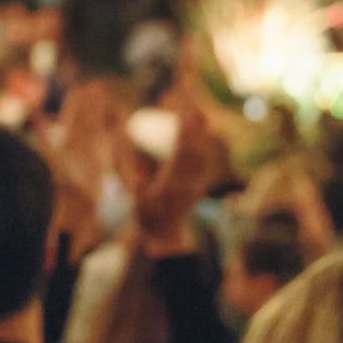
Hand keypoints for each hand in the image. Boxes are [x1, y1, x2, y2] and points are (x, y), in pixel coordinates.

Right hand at [137, 108, 212, 254]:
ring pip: (202, 155)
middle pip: (194, 152)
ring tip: (200, 114)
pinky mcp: (200, 184)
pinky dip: (204, 144)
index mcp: (171, 185)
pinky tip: (205, 131)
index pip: (180, 156)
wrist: (167, 233)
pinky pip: (204, 161)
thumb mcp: (138, 196)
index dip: (183, 136)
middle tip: (192, 109)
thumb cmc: (148, 214)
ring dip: (201, 134)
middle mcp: (187, 183)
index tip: (182, 119)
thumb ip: (139, 174)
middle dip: (194, 130)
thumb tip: (137, 149)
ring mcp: (196, 185)